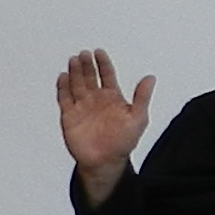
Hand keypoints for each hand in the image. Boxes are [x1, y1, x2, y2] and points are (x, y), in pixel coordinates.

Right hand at [57, 49, 153, 202]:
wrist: (105, 162)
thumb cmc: (123, 142)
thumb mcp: (138, 118)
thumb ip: (142, 97)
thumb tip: (151, 77)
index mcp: (112, 98)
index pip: (107, 75)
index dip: (103, 63)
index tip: (99, 52)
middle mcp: (96, 99)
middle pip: (90, 76)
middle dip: (87, 65)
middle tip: (84, 54)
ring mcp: (82, 107)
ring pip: (76, 84)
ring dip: (75, 72)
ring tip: (74, 60)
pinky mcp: (69, 116)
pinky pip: (64, 98)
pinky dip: (63, 87)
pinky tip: (63, 77)